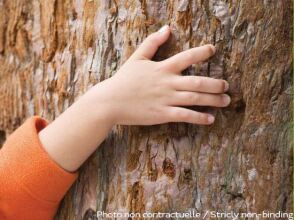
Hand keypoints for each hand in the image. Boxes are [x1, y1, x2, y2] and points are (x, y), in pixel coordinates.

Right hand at [90, 25, 229, 125]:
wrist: (110, 102)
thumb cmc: (123, 80)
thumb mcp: (137, 57)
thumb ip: (152, 42)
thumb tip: (167, 28)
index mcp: (162, 68)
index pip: (186, 57)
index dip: (201, 52)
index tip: (213, 50)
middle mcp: (168, 83)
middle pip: (197, 82)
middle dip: (215, 84)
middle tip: (227, 86)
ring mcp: (166, 99)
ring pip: (195, 99)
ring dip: (213, 100)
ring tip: (226, 101)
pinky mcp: (162, 114)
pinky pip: (185, 116)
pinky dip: (199, 118)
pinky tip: (211, 119)